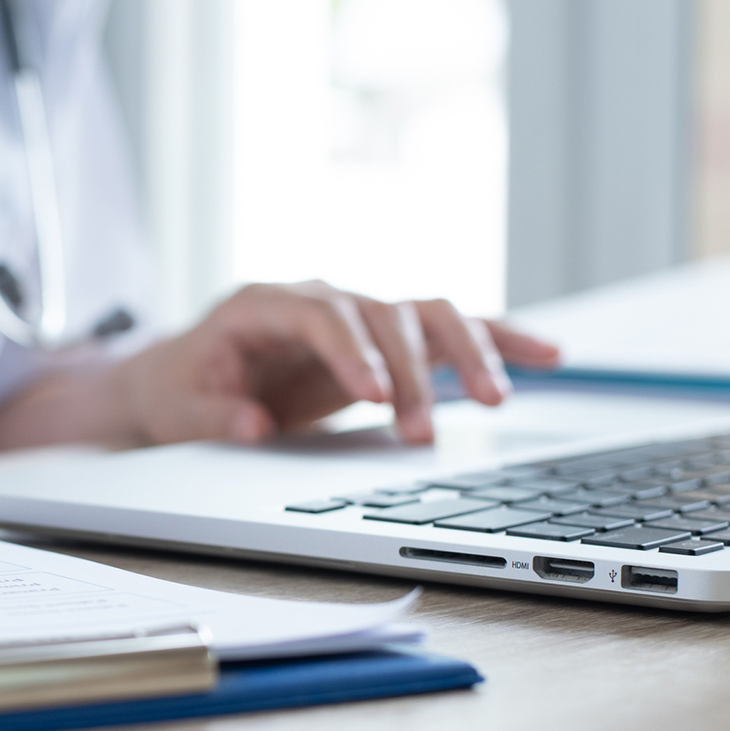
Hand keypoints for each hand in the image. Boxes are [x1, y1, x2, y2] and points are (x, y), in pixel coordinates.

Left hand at [113, 281, 558, 446]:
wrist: (190, 374)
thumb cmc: (184, 386)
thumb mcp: (179, 408)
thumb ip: (213, 416)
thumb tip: (253, 423)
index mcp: (265, 304)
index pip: (319, 313)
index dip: (350, 350)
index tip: (373, 394)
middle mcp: (323, 298)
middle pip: (383, 316)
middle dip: (408, 372)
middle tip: (421, 432)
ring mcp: (362, 316)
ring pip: (428, 316)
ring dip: (465, 355)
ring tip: (496, 400)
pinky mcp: (389, 341)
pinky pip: (452, 332)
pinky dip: (499, 341)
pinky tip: (550, 356)